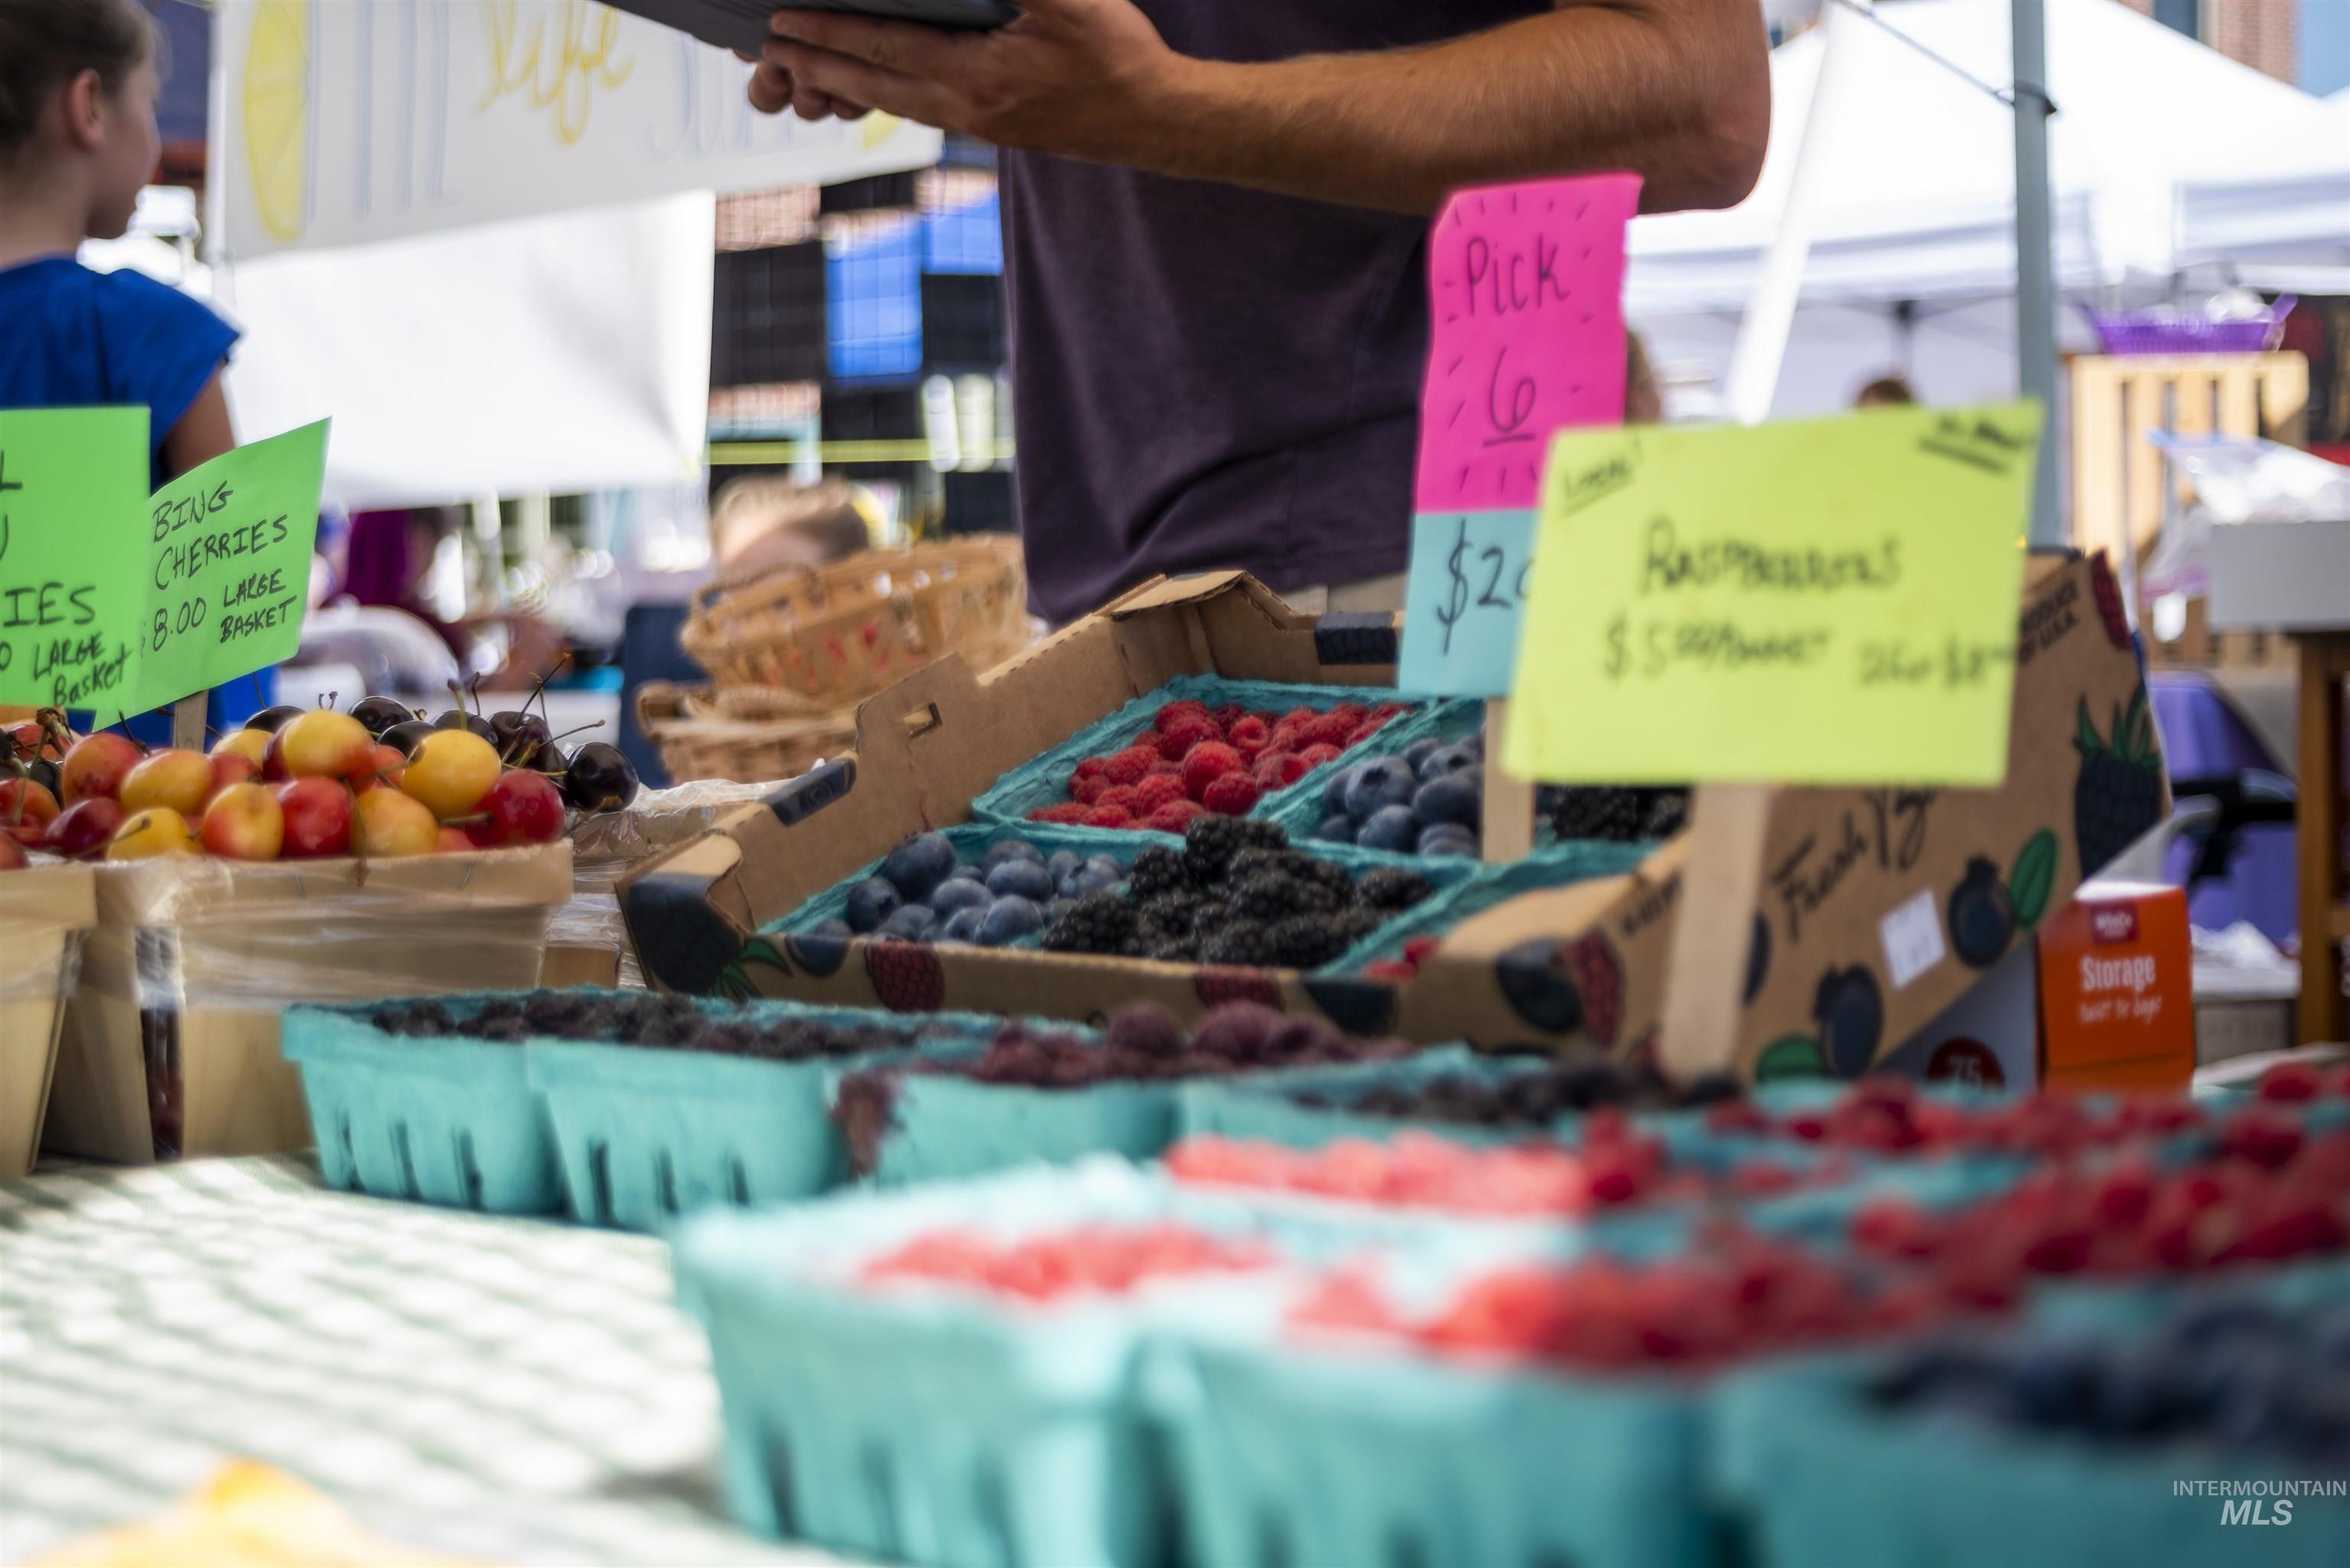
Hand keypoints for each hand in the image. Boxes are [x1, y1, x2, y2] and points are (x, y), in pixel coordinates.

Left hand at [750, 0, 1183, 159]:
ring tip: (807, 71)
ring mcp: (979, 125)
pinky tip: (879, 85)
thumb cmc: (1119, 58)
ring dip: (847, 85)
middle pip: (872, 85)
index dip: (828, 31)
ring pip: (895, 102)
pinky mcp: (995, 130)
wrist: (1158, 122)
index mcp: (974, 77)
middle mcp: (966, 109)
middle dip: (816, 67)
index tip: (782, 22)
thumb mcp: (1066, 0)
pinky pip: (924, 109)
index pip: (882, 47)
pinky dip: (889, 93)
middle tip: (769, 53)